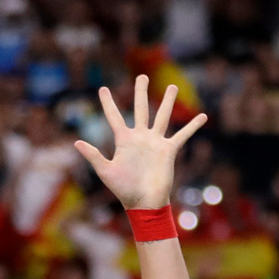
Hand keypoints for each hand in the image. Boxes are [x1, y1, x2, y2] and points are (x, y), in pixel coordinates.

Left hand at [74, 75, 206, 211]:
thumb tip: (76, 142)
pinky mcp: (169, 150)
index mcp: (124, 140)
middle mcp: (140, 137)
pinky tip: (203, 116)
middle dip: (140, 92)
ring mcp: (155, 142)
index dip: (108, 103)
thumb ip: (94, 156)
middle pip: (140, 108)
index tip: (103, 89)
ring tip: (172, 86)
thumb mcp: (106, 172)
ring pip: (162, 116)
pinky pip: (182, 135)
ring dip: (168, 101)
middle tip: (142, 76)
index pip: (114, 117)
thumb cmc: (124, 190)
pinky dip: (192, 126)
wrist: (144, 203)